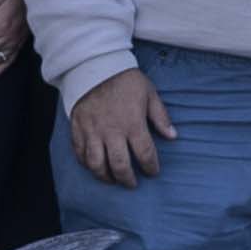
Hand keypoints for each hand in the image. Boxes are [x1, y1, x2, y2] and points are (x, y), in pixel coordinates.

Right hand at [64, 67, 173, 189]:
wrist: (95, 65)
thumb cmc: (125, 79)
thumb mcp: (149, 94)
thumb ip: (160, 117)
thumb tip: (172, 136)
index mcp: (133, 123)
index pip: (144, 154)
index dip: (150, 167)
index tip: (152, 172)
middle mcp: (112, 131)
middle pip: (120, 166)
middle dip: (128, 179)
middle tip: (132, 184)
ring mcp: (92, 131)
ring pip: (97, 164)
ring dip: (105, 177)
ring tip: (112, 180)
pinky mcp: (78, 128)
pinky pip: (80, 153)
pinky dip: (86, 164)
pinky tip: (93, 166)